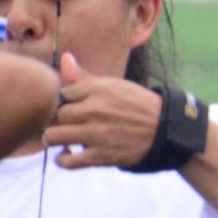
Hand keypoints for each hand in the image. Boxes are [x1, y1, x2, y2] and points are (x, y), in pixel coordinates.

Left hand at [44, 53, 162, 168]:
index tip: (62, 107)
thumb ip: (84, 76)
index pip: (58, 94)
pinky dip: (63, 159)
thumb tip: (65, 57)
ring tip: (60, 139)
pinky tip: (68, 154)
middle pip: (52, 115)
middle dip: (51, 121)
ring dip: (52, 140)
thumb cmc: (137, 105)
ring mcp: (96, 134)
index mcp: (98, 89)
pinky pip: (67, 161)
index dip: (57, 102)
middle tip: (58, 124)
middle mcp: (95, 110)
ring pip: (53, 137)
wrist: (166, 129)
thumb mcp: (114, 85)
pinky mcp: (100, 156)